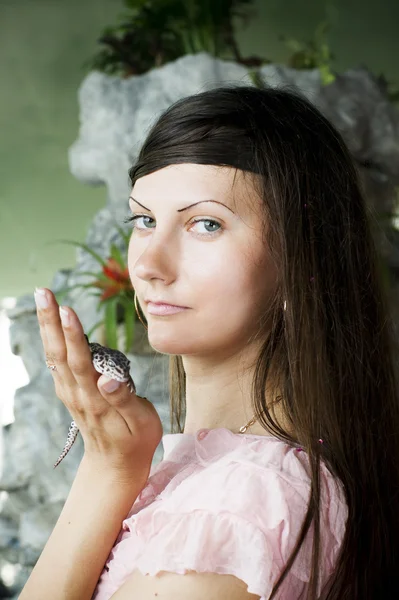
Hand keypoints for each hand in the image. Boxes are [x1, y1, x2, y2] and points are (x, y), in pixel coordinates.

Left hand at [34, 287, 162, 479]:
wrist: (115, 465)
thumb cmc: (135, 441)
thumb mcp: (139, 423)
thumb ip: (123, 399)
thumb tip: (107, 377)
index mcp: (95, 399)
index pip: (80, 362)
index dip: (73, 335)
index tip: (67, 310)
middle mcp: (76, 393)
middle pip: (59, 354)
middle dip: (50, 321)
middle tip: (43, 292)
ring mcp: (69, 393)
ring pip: (54, 356)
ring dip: (46, 326)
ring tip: (42, 299)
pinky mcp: (69, 391)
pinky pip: (56, 362)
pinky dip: (51, 339)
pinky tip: (49, 322)